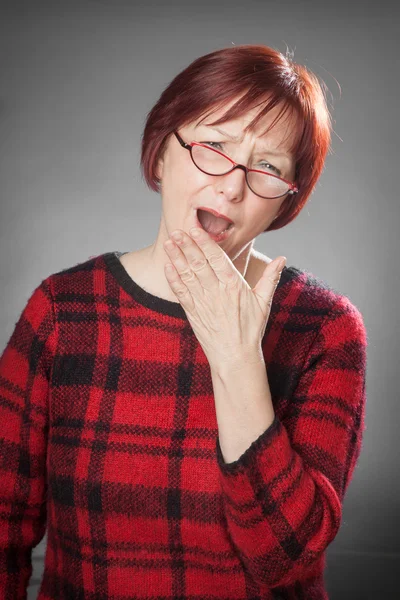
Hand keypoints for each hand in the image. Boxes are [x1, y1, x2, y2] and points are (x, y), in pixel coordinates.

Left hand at [163, 227, 285, 368]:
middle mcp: (216, 292)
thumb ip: (270, 278)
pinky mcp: (193, 313)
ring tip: (169, 243)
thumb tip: (282, 258)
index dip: (204, 242)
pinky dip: (173, 278)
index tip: (195, 229)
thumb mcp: (264, 302)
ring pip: (187, 275)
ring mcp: (203, 302)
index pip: (217, 258)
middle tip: (178, 230)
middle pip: (199, 263)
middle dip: (187, 245)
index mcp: (234, 286)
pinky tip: (167, 266)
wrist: (235, 357)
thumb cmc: (250, 329)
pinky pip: (181, 292)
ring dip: (177, 258)